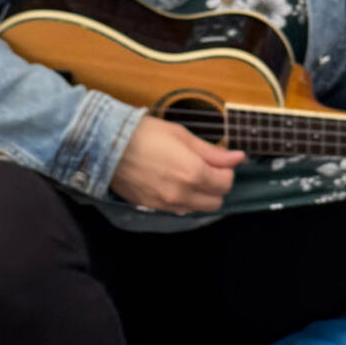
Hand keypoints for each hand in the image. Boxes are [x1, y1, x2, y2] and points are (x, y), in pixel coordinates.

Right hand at [109, 115, 244, 214]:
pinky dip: (183, 200)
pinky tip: (173, 183)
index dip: (226, 170)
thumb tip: (238, 157)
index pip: (226, 183)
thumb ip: (212, 152)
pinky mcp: (152, 208)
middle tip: (205, 168)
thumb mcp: (182, 135)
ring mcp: (166, 204)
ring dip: (201, 195)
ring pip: (198, 209)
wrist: (107, 146)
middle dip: (216, 186)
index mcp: (194, 173)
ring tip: (187, 175)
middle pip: (216, 202)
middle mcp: (183, 194)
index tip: (217, 160)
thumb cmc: (145, 133)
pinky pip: (178, 210)